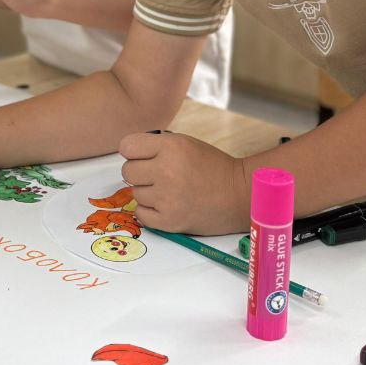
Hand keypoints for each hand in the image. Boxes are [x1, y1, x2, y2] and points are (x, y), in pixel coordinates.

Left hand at [119, 131, 251, 235]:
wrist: (238, 194)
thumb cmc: (212, 166)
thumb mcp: (186, 143)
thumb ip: (157, 146)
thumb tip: (128, 153)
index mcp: (171, 146)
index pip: (127, 147)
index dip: (134, 152)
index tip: (144, 157)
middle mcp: (166, 170)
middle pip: (127, 171)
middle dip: (140, 172)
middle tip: (159, 175)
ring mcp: (167, 197)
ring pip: (135, 193)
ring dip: (148, 193)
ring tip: (170, 191)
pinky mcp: (169, 221)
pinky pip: (141, 214)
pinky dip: (150, 211)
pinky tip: (166, 205)